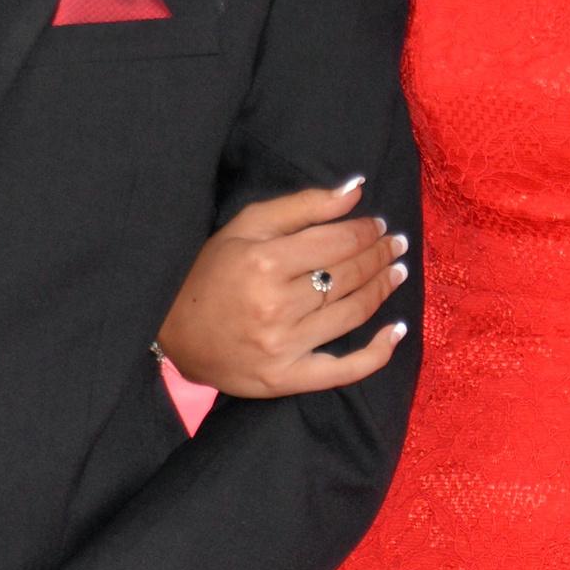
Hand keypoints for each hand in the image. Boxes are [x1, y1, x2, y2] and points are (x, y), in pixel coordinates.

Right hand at [154, 181, 408, 396]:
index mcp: (266, 262)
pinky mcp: (287, 380)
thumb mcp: (246, 226)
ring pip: (352, 313)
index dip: (366, 232)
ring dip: (383, 289)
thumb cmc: (209, 272)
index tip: (378, 225)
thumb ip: (302, 206)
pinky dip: (377, 353)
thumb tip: (356, 190)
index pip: (336, 243)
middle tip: (396, 245)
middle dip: (379, 255)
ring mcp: (284, 347)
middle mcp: (277, 306)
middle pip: (348, 276)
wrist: (172, 332)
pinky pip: (344, 370)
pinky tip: (396, 331)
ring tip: (397, 272)